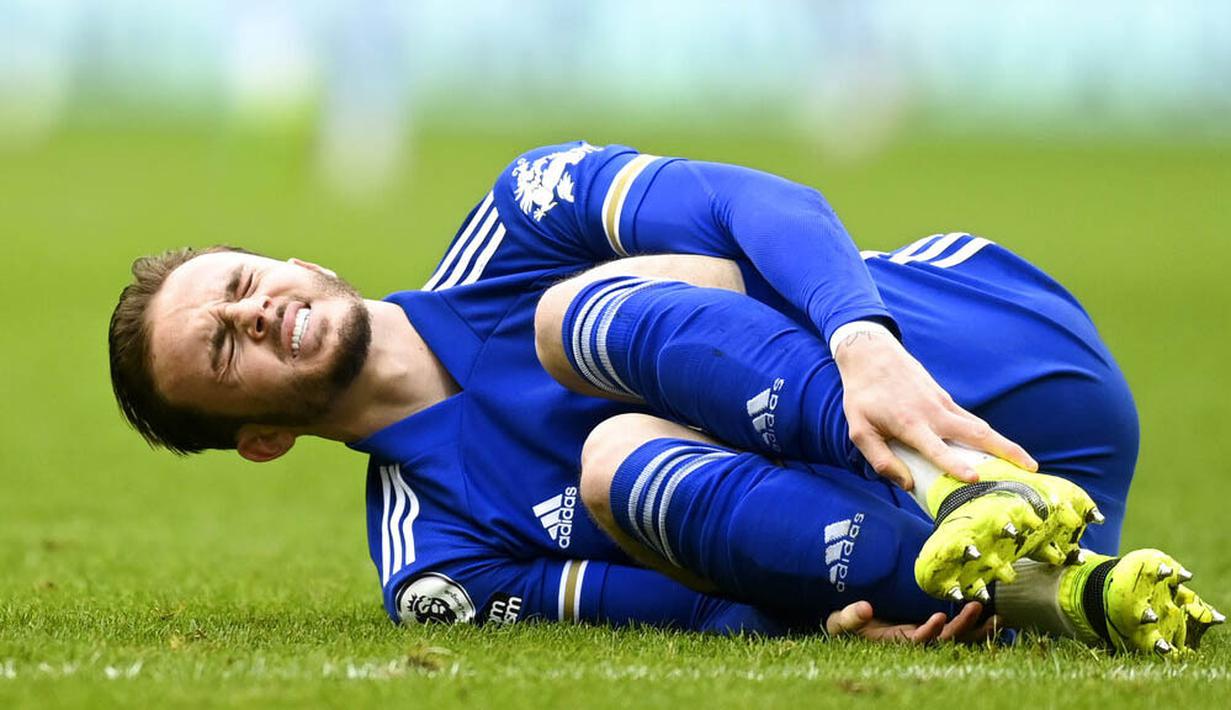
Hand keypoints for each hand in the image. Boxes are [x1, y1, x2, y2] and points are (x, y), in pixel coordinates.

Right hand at [825, 600, 998, 643]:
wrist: (853, 621)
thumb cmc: (848, 624)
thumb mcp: (840, 621)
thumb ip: (850, 617)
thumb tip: (865, 609)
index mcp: (897, 641)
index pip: (917, 640)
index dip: (929, 632)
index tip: (938, 617)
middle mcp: (917, 640)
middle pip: (945, 639)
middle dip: (962, 626)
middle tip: (976, 608)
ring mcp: (927, 632)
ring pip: (957, 635)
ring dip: (976, 626)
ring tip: (995, 613)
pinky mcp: (933, 624)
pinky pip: (958, 625)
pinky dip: (975, 620)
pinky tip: (990, 610)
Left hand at [832, 329, 1036, 489]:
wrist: (871, 354)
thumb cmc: (863, 395)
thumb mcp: (859, 430)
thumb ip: (880, 459)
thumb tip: (907, 484)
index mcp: (910, 423)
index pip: (936, 448)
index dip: (954, 464)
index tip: (974, 478)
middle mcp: (934, 413)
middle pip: (977, 433)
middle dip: (1005, 451)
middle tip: (1030, 471)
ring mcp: (944, 404)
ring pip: (979, 426)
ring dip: (1004, 444)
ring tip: (1026, 464)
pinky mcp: (946, 399)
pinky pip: (971, 420)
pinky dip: (988, 435)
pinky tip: (997, 449)